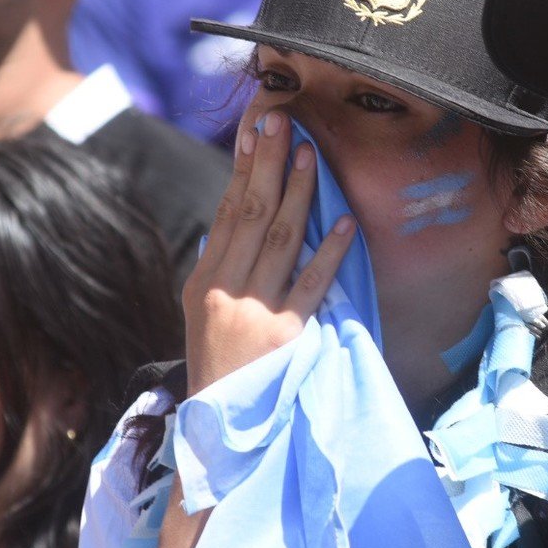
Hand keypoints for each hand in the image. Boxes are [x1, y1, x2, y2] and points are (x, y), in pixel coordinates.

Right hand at [181, 112, 355, 392]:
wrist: (218, 427)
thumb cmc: (216, 360)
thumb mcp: (202, 310)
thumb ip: (220, 264)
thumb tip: (237, 211)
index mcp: (203, 279)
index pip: (227, 211)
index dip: (243, 167)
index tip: (256, 128)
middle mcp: (224, 291)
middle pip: (251, 215)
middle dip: (268, 164)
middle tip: (283, 121)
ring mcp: (254, 313)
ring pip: (280, 241)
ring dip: (298, 195)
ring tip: (311, 156)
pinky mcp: (285, 337)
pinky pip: (311, 286)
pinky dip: (330, 253)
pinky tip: (346, 223)